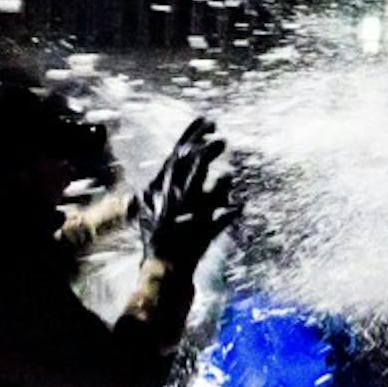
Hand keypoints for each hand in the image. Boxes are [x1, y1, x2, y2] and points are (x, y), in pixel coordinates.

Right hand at [144, 118, 239, 268]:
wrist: (162, 267)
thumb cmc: (156, 237)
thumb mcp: (148, 209)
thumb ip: (149, 191)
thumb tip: (150, 176)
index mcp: (164, 188)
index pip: (179, 154)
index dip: (193, 135)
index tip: (208, 119)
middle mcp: (176, 199)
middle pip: (190, 170)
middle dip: (207, 152)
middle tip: (222, 138)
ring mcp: (188, 218)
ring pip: (201, 197)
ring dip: (217, 186)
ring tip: (230, 175)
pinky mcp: (201, 236)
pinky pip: (215, 224)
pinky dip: (227, 215)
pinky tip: (239, 207)